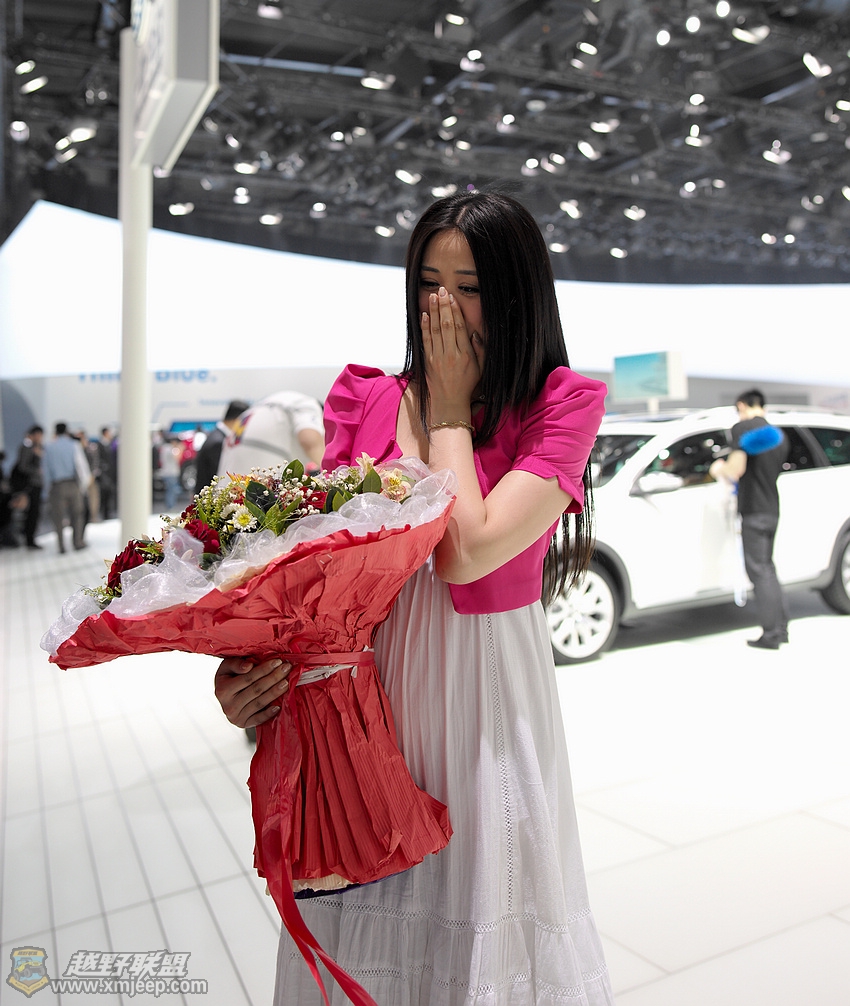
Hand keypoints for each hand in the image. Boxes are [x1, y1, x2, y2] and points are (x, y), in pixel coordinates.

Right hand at [213, 656, 291, 727]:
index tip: (277, 662)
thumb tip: (249, 666)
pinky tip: (279, 706)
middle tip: (286, 669)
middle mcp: (228, 705)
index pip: (248, 678)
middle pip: (256, 690)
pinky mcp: (243, 724)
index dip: (264, 669)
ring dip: (274, 692)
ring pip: (259, 703)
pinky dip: (269, 713)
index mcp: (222, 690)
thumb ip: (236, 664)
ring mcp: (235, 717)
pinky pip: (258, 719)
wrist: (225, 697)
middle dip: (273, 678)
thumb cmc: (229, 678)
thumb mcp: (227, 667)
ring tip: (286, 683)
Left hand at [421, 287, 480, 413]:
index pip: (459, 327)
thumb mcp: (481, 369)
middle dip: (443, 306)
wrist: (450, 403)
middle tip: (441, 290)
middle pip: (446, 325)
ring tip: (432, 297)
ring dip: (433, 312)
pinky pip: (426, 341)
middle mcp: (450, 355)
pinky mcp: (428, 362)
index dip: (455, 311)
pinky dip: (424, 327)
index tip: (452, 298)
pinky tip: (425, 315)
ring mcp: (437, 358)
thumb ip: (480, 350)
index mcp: (465, 355)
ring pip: (435, 330)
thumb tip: (475, 332)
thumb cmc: (467, 385)